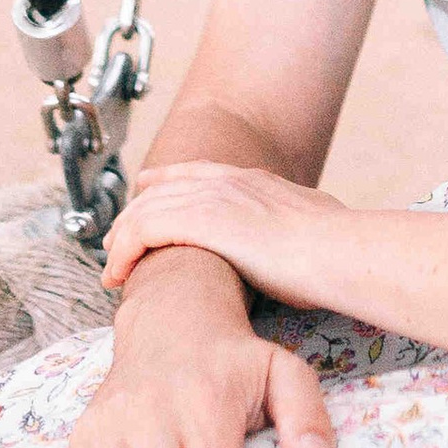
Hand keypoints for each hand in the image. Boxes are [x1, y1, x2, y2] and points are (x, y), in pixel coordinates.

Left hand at [103, 158, 334, 302]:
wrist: (337, 251)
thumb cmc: (335, 252)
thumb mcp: (317, 227)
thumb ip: (301, 228)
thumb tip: (312, 239)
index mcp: (256, 181)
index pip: (197, 172)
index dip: (165, 180)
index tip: (145, 188)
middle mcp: (229, 182)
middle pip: (162, 191)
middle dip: (133, 215)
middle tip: (115, 241)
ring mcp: (213, 198)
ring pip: (145, 212)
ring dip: (122, 241)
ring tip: (111, 269)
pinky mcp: (197, 221)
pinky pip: (141, 231)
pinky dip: (123, 253)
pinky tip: (117, 275)